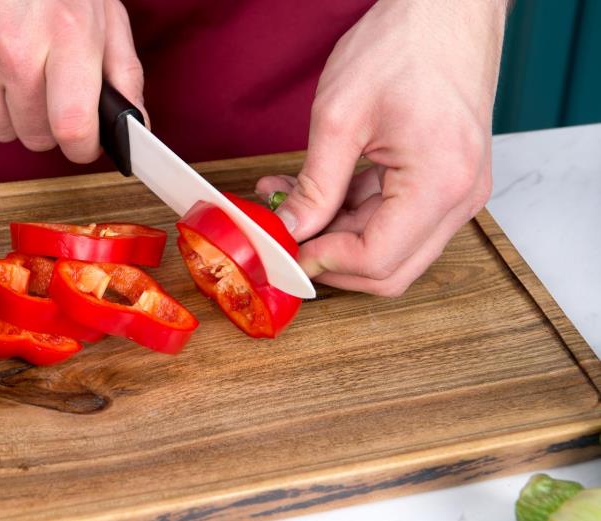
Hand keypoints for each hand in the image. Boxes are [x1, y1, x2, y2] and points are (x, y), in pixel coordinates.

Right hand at [0, 0, 144, 163]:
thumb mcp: (100, 9)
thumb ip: (122, 71)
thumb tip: (135, 127)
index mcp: (65, 34)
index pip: (73, 127)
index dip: (82, 145)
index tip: (82, 142)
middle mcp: (14, 48)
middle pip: (35, 136)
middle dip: (45, 121)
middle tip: (43, 84)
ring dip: (7, 109)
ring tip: (6, 66)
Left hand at [257, 0, 507, 295]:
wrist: (447, 7)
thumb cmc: (404, 44)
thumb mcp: (340, 117)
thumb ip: (315, 186)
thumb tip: (293, 231)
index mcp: (440, 182)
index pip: (377, 259)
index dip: (323, 263)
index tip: (286, 250)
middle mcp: (460, 196)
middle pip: (390, 270)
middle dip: (331, 261)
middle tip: (285, 239)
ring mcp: (459, 191)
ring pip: (392, 250)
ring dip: (338, 237)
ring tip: (288, 204)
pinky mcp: (447, 181)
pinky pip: (398, 220)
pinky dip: (355, 215)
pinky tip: (316, 194)